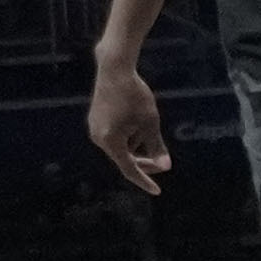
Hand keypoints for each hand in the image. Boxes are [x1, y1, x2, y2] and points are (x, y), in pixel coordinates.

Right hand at [86, 58, 168, 194]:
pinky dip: (127, 137)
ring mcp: (94, 129)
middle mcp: (99, 138)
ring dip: (136, 145)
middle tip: (161, 161)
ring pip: (119, 147)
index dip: (145, 180)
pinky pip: (113, 137)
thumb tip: (165, 167)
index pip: (129, 169)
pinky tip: (136, 122)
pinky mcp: (95, 120)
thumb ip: (156, 147)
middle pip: (124, 158)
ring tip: (147, 127)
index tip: (157, 191)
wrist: (114, 69)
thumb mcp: (150, 123)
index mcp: (111, 142)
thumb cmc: (135, 96)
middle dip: (143, 161)